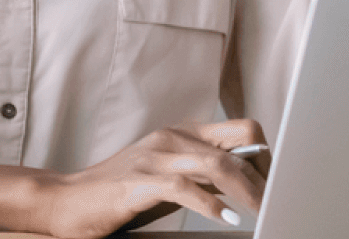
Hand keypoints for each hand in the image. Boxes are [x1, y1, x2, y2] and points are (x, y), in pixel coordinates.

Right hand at [36, 119, 267, 237]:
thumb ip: (204, 174)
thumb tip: (249, 182)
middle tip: (279, 205)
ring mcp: (154, 157)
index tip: (279, 186)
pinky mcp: (139, 180)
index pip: (243, 130)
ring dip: (247, 193)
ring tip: (262, 214)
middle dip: (265, 178)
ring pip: (217, 165)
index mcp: (182, 134)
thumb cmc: (122, 194)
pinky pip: (184, 188)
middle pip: (238, 146)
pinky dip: (211, 205)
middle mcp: (171, 138)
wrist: (69, 200)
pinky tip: (227, 219)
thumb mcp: (171, 178)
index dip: (268, 157)